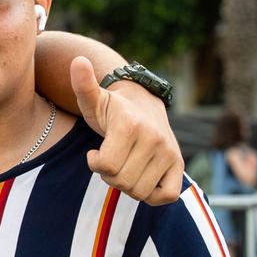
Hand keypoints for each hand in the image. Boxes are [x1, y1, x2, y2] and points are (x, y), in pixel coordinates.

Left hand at [70, 56, 183, 205]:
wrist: (143, 104)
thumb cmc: (111, 108)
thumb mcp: (93, 98)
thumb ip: (83, 84)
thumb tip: (77, 60)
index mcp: (130, 125)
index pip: (105, 166)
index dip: (94, 164)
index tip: (94, 153)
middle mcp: (154, 138)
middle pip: (121, 181)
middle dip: (109, 176)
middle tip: (109, 161)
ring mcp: (169, 152)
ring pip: (140, 191)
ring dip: (126, 186)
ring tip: (123, 167)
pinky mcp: (179, 165)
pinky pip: (167, 196)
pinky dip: (152, 196)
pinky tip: (141, 180)